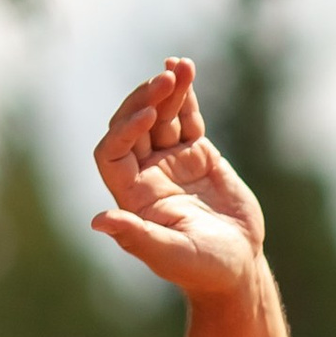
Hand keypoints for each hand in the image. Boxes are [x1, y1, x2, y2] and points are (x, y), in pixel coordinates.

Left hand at [92, 59, 265, 301]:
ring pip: (163, 117)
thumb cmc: (200, 269)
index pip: (113, 152)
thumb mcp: (168, 254)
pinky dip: (187, 97)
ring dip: (167, 91)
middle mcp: (146, 174)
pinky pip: (187, 119)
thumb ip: (136, 236)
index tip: (149, 118)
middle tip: (164, 79)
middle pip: (134, 126)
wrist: (236, 267)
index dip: (124, 131)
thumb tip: (98, 221)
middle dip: (146, 101)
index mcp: (132, 195)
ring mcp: (171, 162)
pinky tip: (186, 71)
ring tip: (180, 67)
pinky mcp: (198, 156)